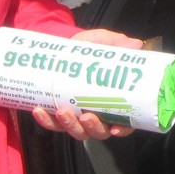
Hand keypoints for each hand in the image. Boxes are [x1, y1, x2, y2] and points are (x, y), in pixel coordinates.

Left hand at [30, 28, 146, 140]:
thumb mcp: (101, 42)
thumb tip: (135, 44)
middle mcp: (98, 114)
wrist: (62, 49)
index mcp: (114, 101)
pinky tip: (39, 110)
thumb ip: (116, 43)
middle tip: (86, 116)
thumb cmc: (87, 50)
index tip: (116, 129)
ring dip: (69, 125)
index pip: (125, 122)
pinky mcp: (58, 115)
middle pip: (99, 131)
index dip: (123, 129)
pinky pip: (53, 124)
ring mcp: (77, 117)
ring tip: (62, 111)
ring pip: (77, 131)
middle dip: (92, 128)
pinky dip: (46, 121)